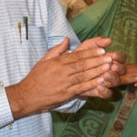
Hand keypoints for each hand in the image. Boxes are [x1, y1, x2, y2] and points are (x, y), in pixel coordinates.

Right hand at [6, 37, 125, 117]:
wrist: (26, 96)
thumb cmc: (35, 78)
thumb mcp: (44, 60)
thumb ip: (57, 50)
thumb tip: (67, 40)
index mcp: (58, 62)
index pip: (78, 55)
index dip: (91, 52)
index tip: (102, 49)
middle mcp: (62, 71)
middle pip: (83, 64)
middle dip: (98, 60)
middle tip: (110, 56)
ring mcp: (65, 83)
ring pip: (84, 75)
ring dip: (98, 71)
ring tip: (109, 67)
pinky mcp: (66, 94)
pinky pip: (81, 88)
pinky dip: (92, 84)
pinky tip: (101, 81)